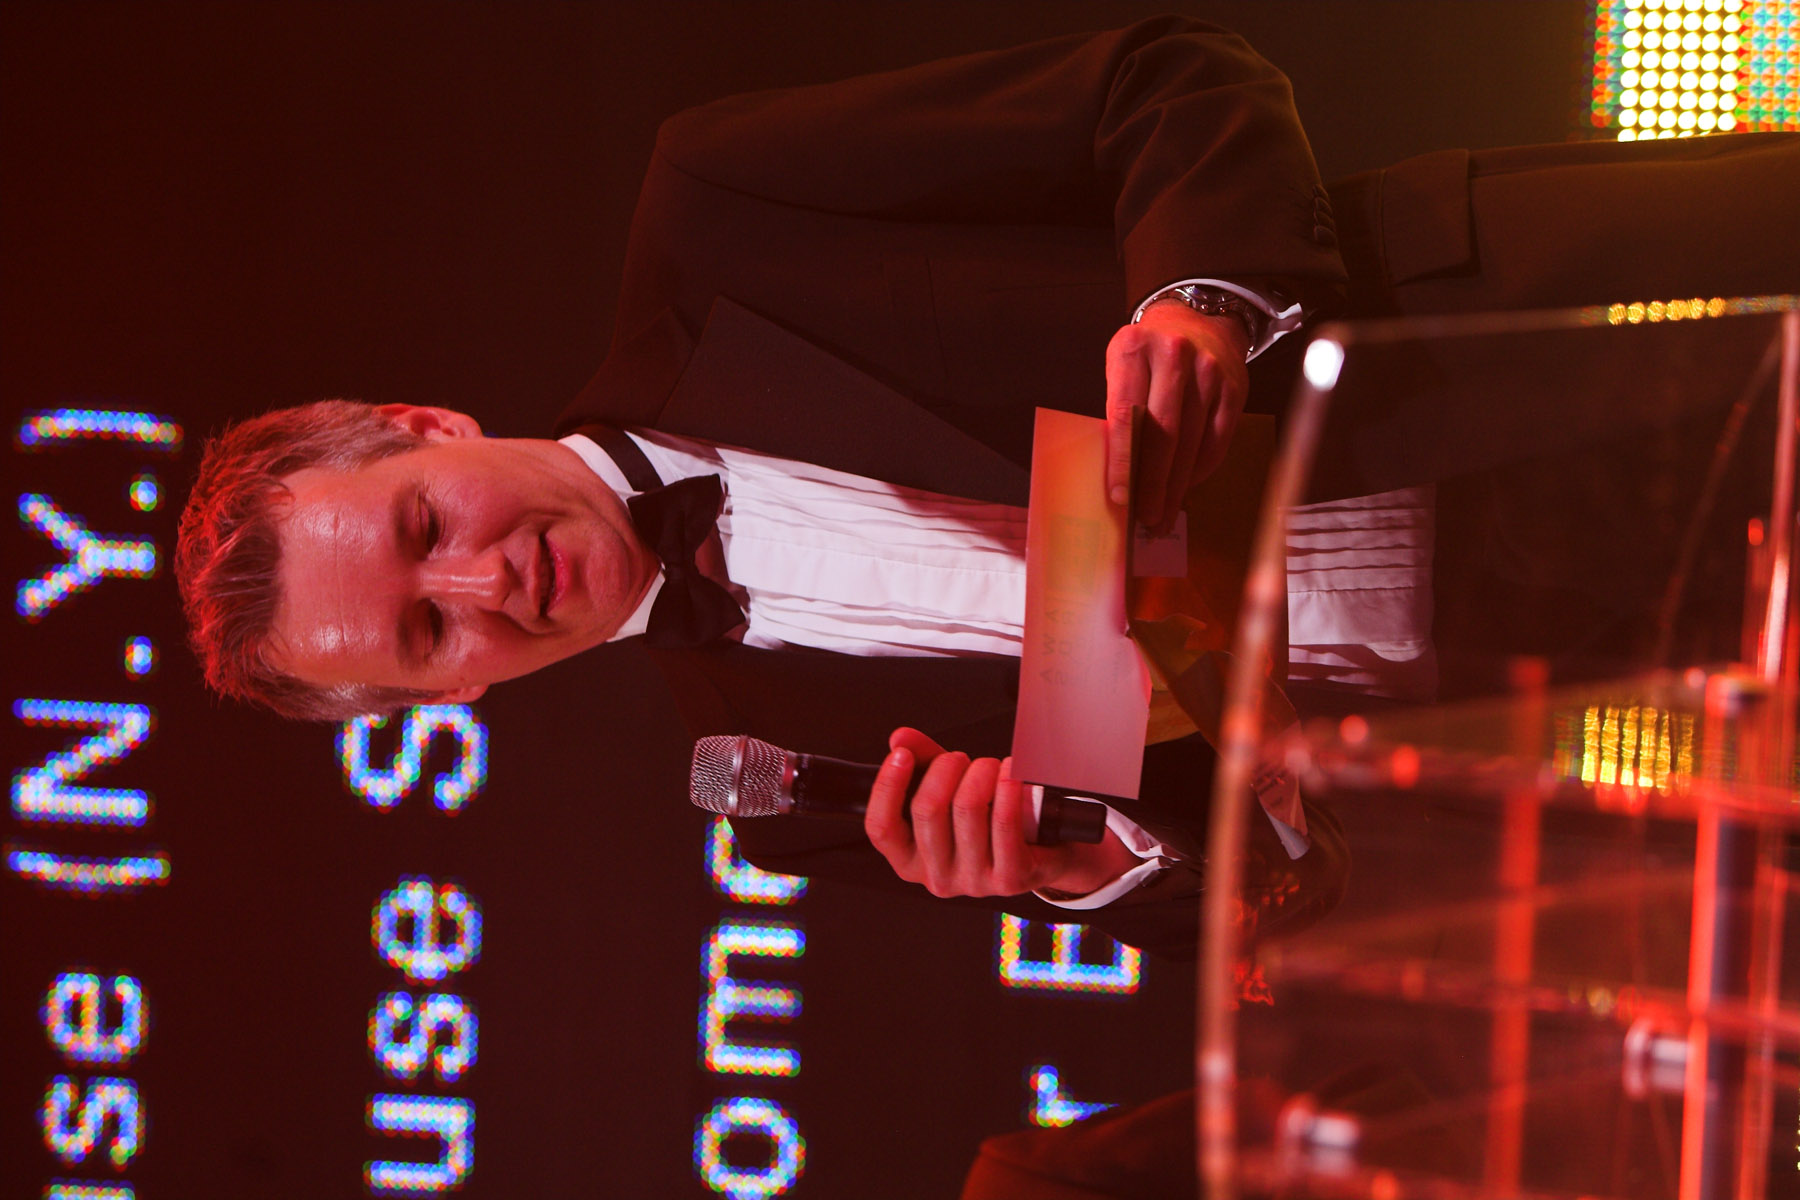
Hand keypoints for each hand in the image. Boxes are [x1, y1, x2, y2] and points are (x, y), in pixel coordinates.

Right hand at [865, 727, 1137, 898]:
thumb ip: (920, 762)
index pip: (881, 828)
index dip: (887, 787)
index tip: (901, 755)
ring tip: (990, 766)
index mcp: (909, 860)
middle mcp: (936, 878)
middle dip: (944, 768)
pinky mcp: (1008, 878)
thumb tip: (900, 738)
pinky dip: (1007, 787)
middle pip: (927, 809)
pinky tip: (1010, 772)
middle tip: (959, 758)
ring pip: (967, 808)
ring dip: (980, 772)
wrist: (1040, 851)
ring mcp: (972, 882)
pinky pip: (1004, 821)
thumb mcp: (947, 790)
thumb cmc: (986, 821)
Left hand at [1104, 302, 1250, 530]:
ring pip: (1192, 442)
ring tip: (1165, 514)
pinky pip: (1216, 440)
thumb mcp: (1123, 366)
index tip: (1120, 497)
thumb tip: (1120, 473)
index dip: (1124, 460)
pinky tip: (1187, 486)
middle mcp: (1173, 356)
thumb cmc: (1148, 354)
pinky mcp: (1234, 388)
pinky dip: (1200, 469)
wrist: (1197, 321)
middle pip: (1164, 434)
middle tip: (1147, 518)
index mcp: (1133, 349)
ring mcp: (1209, 371)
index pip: (1125, 414)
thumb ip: (1119, 410)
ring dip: (1178, 486)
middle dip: (1154, 484)